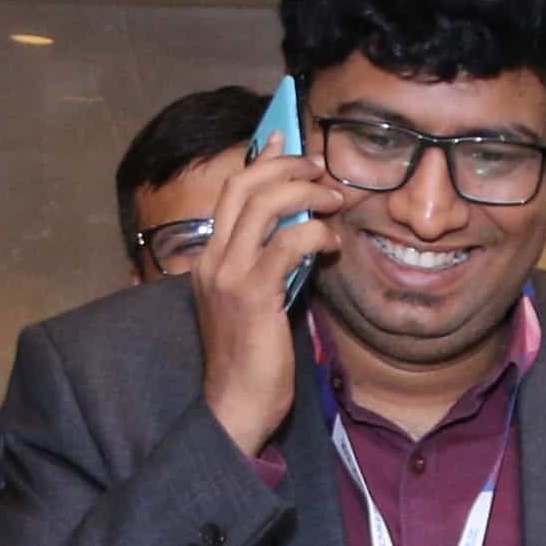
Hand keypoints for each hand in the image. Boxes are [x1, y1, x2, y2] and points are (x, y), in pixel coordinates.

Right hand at [190, 149, 353, 456]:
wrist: (235, 406)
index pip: (233, 192)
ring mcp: (228, 274)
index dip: (262, 159)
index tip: (287, 138)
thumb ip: (272, 262)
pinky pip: (288, 243)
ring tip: (335, 199)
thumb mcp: (258, 300)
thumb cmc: (252, 360)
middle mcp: (212, 259)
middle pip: (244, 185)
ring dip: (306, 192)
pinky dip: (316, 233)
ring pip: (264, 204)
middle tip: (322, 169)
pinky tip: (333, 244)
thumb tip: (303, 229)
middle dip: (287, 166)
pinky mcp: (252, 293)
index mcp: (210, 258)